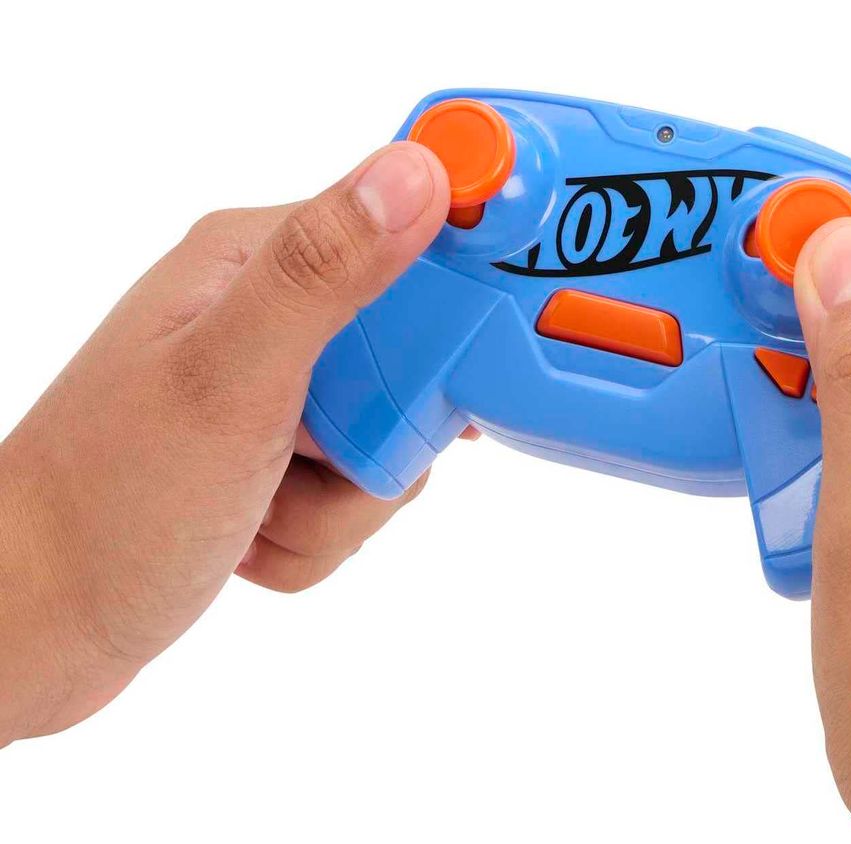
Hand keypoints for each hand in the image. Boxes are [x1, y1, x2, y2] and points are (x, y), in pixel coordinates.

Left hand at [0, 142, 452, 744]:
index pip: (407, 236)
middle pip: (414, 357)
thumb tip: (418, 170)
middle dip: (383, 440)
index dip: (450, 303)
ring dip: (343, 503)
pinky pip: (358, 491)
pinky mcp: (278, 455)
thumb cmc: (107, 500)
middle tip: (314, 461)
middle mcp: (268, 316)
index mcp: (254, 262)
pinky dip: (319, 534)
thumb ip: (325, 273)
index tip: (453, 372)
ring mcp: (275, 390)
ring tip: (262, 512)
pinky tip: (253, 537)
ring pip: (393, 438)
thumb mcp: (230, 378)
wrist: (35, 620)